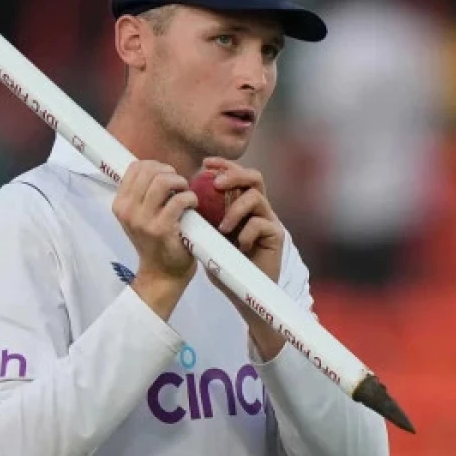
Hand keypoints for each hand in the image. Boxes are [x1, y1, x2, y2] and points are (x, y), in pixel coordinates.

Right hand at [112, 161, 198, 317]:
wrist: (161, 273)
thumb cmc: (154, 242)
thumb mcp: (139, 216)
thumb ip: (142, 194)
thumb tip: (157, 167)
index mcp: (120, 204)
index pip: (135, 168)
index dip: (156, 165)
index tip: (167, 177)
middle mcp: (127, 211)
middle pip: (149, 170)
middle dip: (170, 172)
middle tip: (180, 185)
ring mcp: (143, 220)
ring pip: (162, 181)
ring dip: (181, 182)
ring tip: (186, 193)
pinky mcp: (161, 229)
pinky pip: (179, 200)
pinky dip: (190, 198)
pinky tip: (193, 205)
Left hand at [203, 157, 283, 283]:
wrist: (242, 292)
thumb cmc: (223, 264)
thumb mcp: (206, 236)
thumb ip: (200, 218)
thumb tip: (179, 197)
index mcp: (241, 204)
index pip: (237, 175)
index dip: (224, 165)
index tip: (206, 163)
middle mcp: (257, 208)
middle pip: (253, 176)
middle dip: (233, 175)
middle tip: (215, 184)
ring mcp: (268, 220)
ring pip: (255, 197)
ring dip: (235, 209)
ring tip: (222, 229)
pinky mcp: (276, 236)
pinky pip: (261, 223)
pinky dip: (246, 232)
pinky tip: (239, 247)